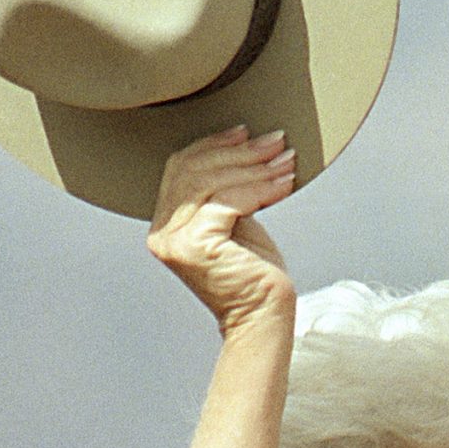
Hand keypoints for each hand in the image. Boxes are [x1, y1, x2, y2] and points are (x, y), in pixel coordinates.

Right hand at [147, 127, 296, 334]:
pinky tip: (284, 185)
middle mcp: (161, 232)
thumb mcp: (234, 220)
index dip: (213, 144)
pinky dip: (260, 189)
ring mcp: (175, 241)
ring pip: (212, 183)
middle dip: (240, 152)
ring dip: (255, 167)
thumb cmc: (253, 269)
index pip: (180, 167)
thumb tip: (246, 141)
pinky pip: (229, 202)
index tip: (246, 132)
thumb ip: (224, 189)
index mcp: (165, 223)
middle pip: (195, 170)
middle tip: (276, 142)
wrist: (262, 315)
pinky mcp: (195, 246)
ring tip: (286, 161)